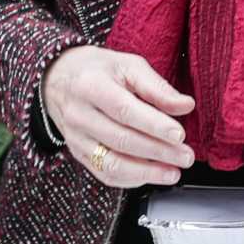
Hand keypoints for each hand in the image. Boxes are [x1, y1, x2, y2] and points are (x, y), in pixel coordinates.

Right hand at [43, 45, 195, 188]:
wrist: (58, 79)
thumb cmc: (97, 70)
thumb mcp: (128, 65)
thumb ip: (157, 87)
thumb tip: (185, 106)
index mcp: (92, 86)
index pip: (124, 110)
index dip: (154, 125)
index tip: (179, 135)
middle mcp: (80, 115)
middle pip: (121, 140)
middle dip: (158, 152)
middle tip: (185, 156)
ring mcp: (76, 138)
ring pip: (112, 163)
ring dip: (147, 172)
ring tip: (173, 172)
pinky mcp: (78, 153)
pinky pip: (105, 174)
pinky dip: (132, 179)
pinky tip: (152, 174)